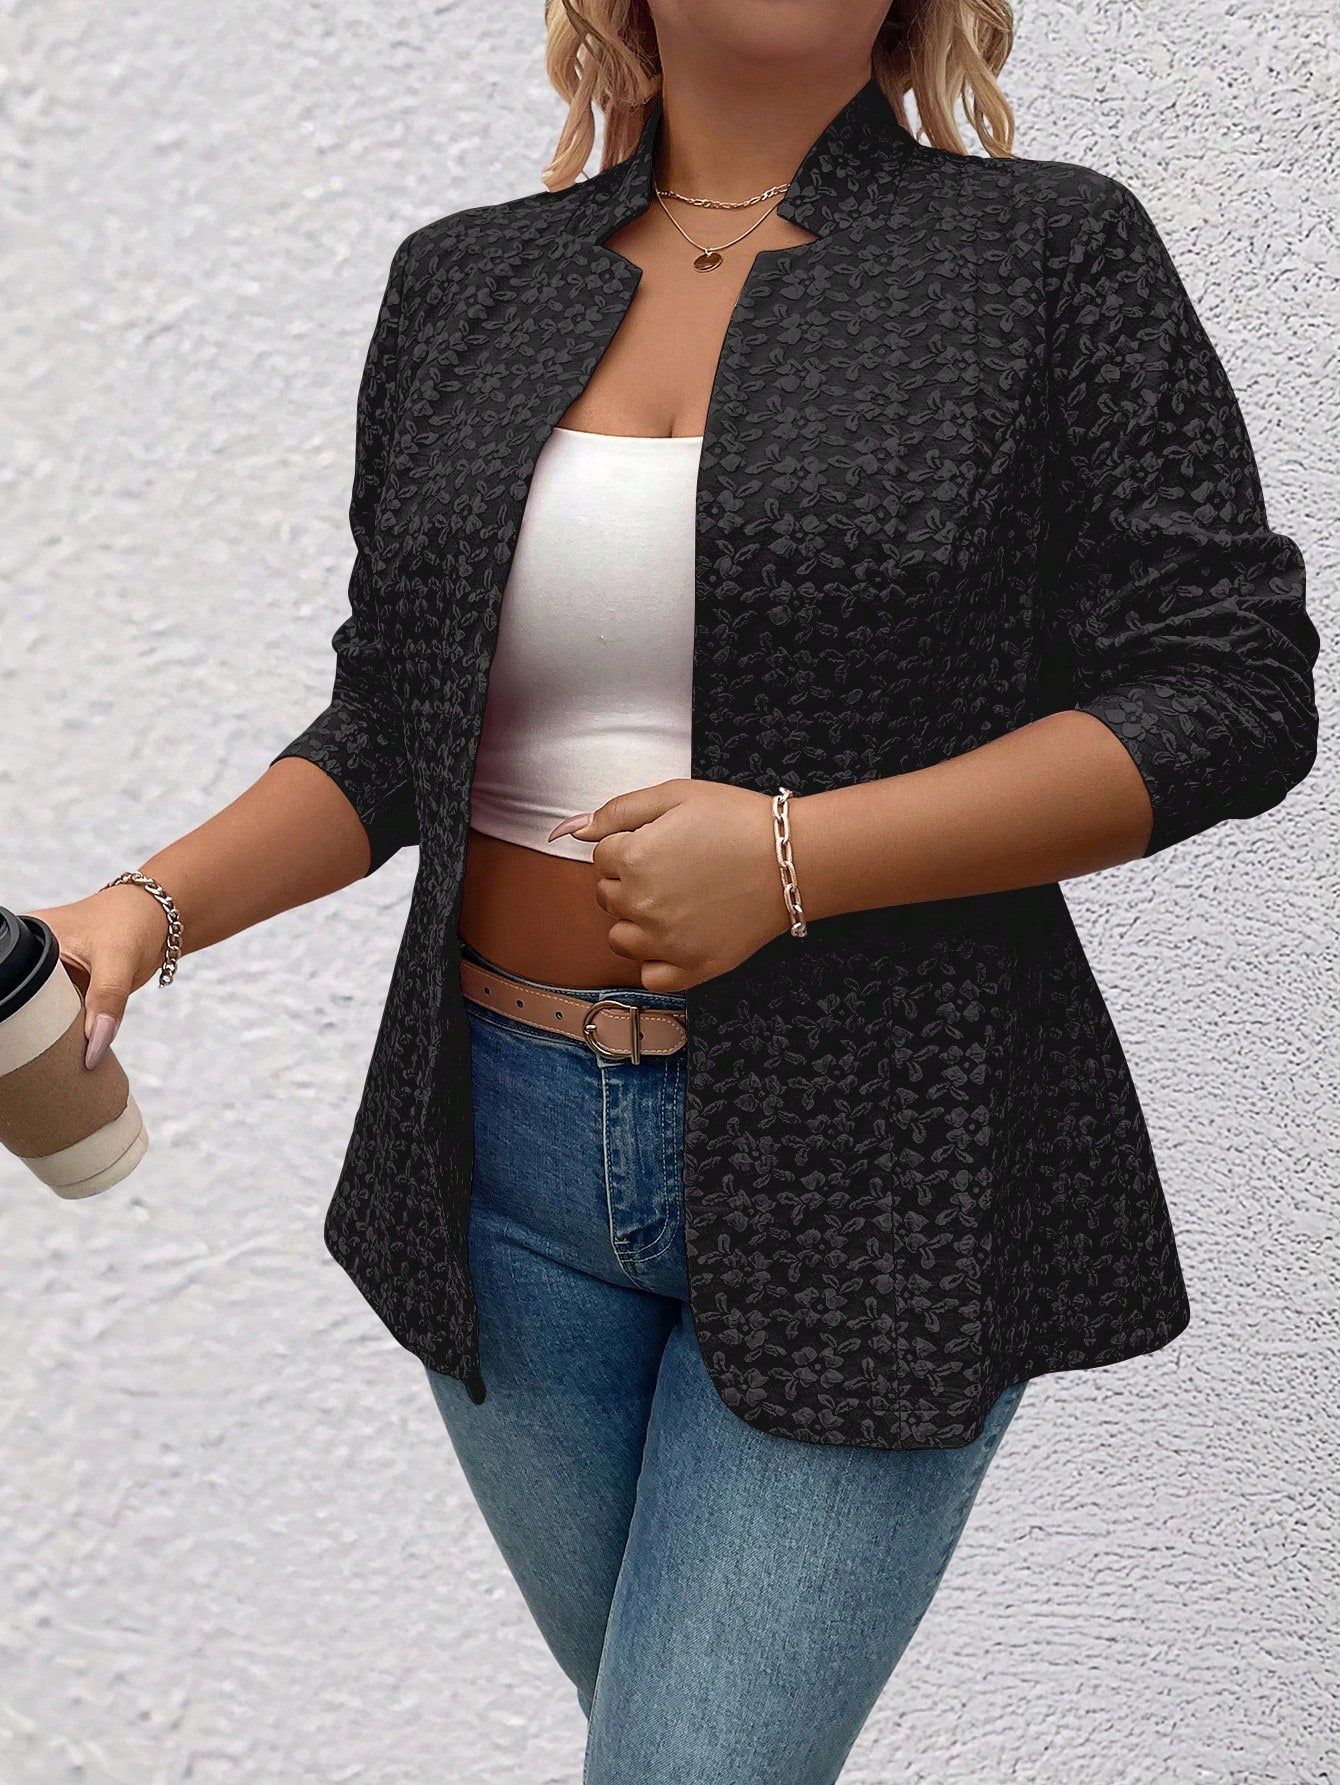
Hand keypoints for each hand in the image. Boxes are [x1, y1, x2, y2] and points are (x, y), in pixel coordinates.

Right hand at [25, 885, 169, 1068]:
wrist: (162, 919)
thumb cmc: (133, 920)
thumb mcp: (118, 958)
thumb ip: (106, 1000)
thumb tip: (95, 1048)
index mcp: (29, 939)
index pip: (18, 984)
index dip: (27, 1012)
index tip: (39, 1041)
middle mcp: (36, 958)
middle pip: (29, 1004)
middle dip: (45, 1028)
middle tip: (59, 1051)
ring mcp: (54, 976)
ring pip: (49, 1015)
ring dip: (62, 1032)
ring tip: (73, 1048)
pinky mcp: (74, 990)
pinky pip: (68, 1018)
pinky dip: (77, 1030)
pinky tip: (85, 1041)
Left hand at [548, 779, 788, 991]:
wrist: (793, 859)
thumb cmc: (738, 820)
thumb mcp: (675, 795)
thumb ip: (618, 811)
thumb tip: (572, 830)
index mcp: (633, 859)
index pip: (602, 858)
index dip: (629, 845)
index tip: (661, 842)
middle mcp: (641, 905)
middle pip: (607, 896)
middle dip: (629, 881)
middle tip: (672, 868)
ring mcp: (665, 942)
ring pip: (620, 938)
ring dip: (635, 921)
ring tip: (673, 902)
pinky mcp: (691, 968)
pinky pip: (650, 976)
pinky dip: (655, 961)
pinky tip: (675, 938)